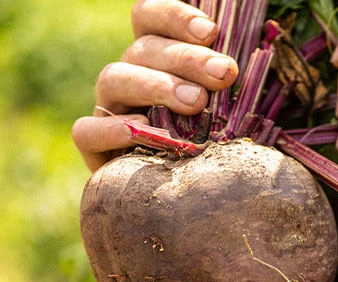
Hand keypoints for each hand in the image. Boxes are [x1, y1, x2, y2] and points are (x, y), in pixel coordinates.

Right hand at [71, 0, 238, 170]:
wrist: (192, 205)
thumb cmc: (220, 147)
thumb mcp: (233, 112)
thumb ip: (233, 84)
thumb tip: (250, 63)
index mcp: (157, 57)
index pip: (149, 17)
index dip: (175, 16)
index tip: (211, 31)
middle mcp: (129, 76)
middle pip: (142, 48)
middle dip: (187, 58)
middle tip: (224, 74)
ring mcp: (110, 109)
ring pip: (114, 79)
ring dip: (157, 86)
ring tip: (196, 103)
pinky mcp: (95, 147)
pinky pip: (87, 130)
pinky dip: (111, 127)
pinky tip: (141, 129)